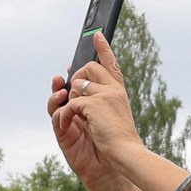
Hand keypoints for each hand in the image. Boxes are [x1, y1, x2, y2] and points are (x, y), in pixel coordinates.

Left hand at [51, 33, 139, 184]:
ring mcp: (104, 95)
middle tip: (73, 95)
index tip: (96, 35)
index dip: (104, 49)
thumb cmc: (119, 141)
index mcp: (119, 92)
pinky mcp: (93, 104)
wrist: (126, 154)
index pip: (111, 65)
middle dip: (77, 78)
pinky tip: (68, 124)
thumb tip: (76, 86)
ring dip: (70, 100)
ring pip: (77, 84)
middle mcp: (113, 89)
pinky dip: (65, 114)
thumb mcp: (110, 117)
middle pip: (90, 68)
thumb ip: (97, 101)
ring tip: (76, 117)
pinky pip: (70, 102)